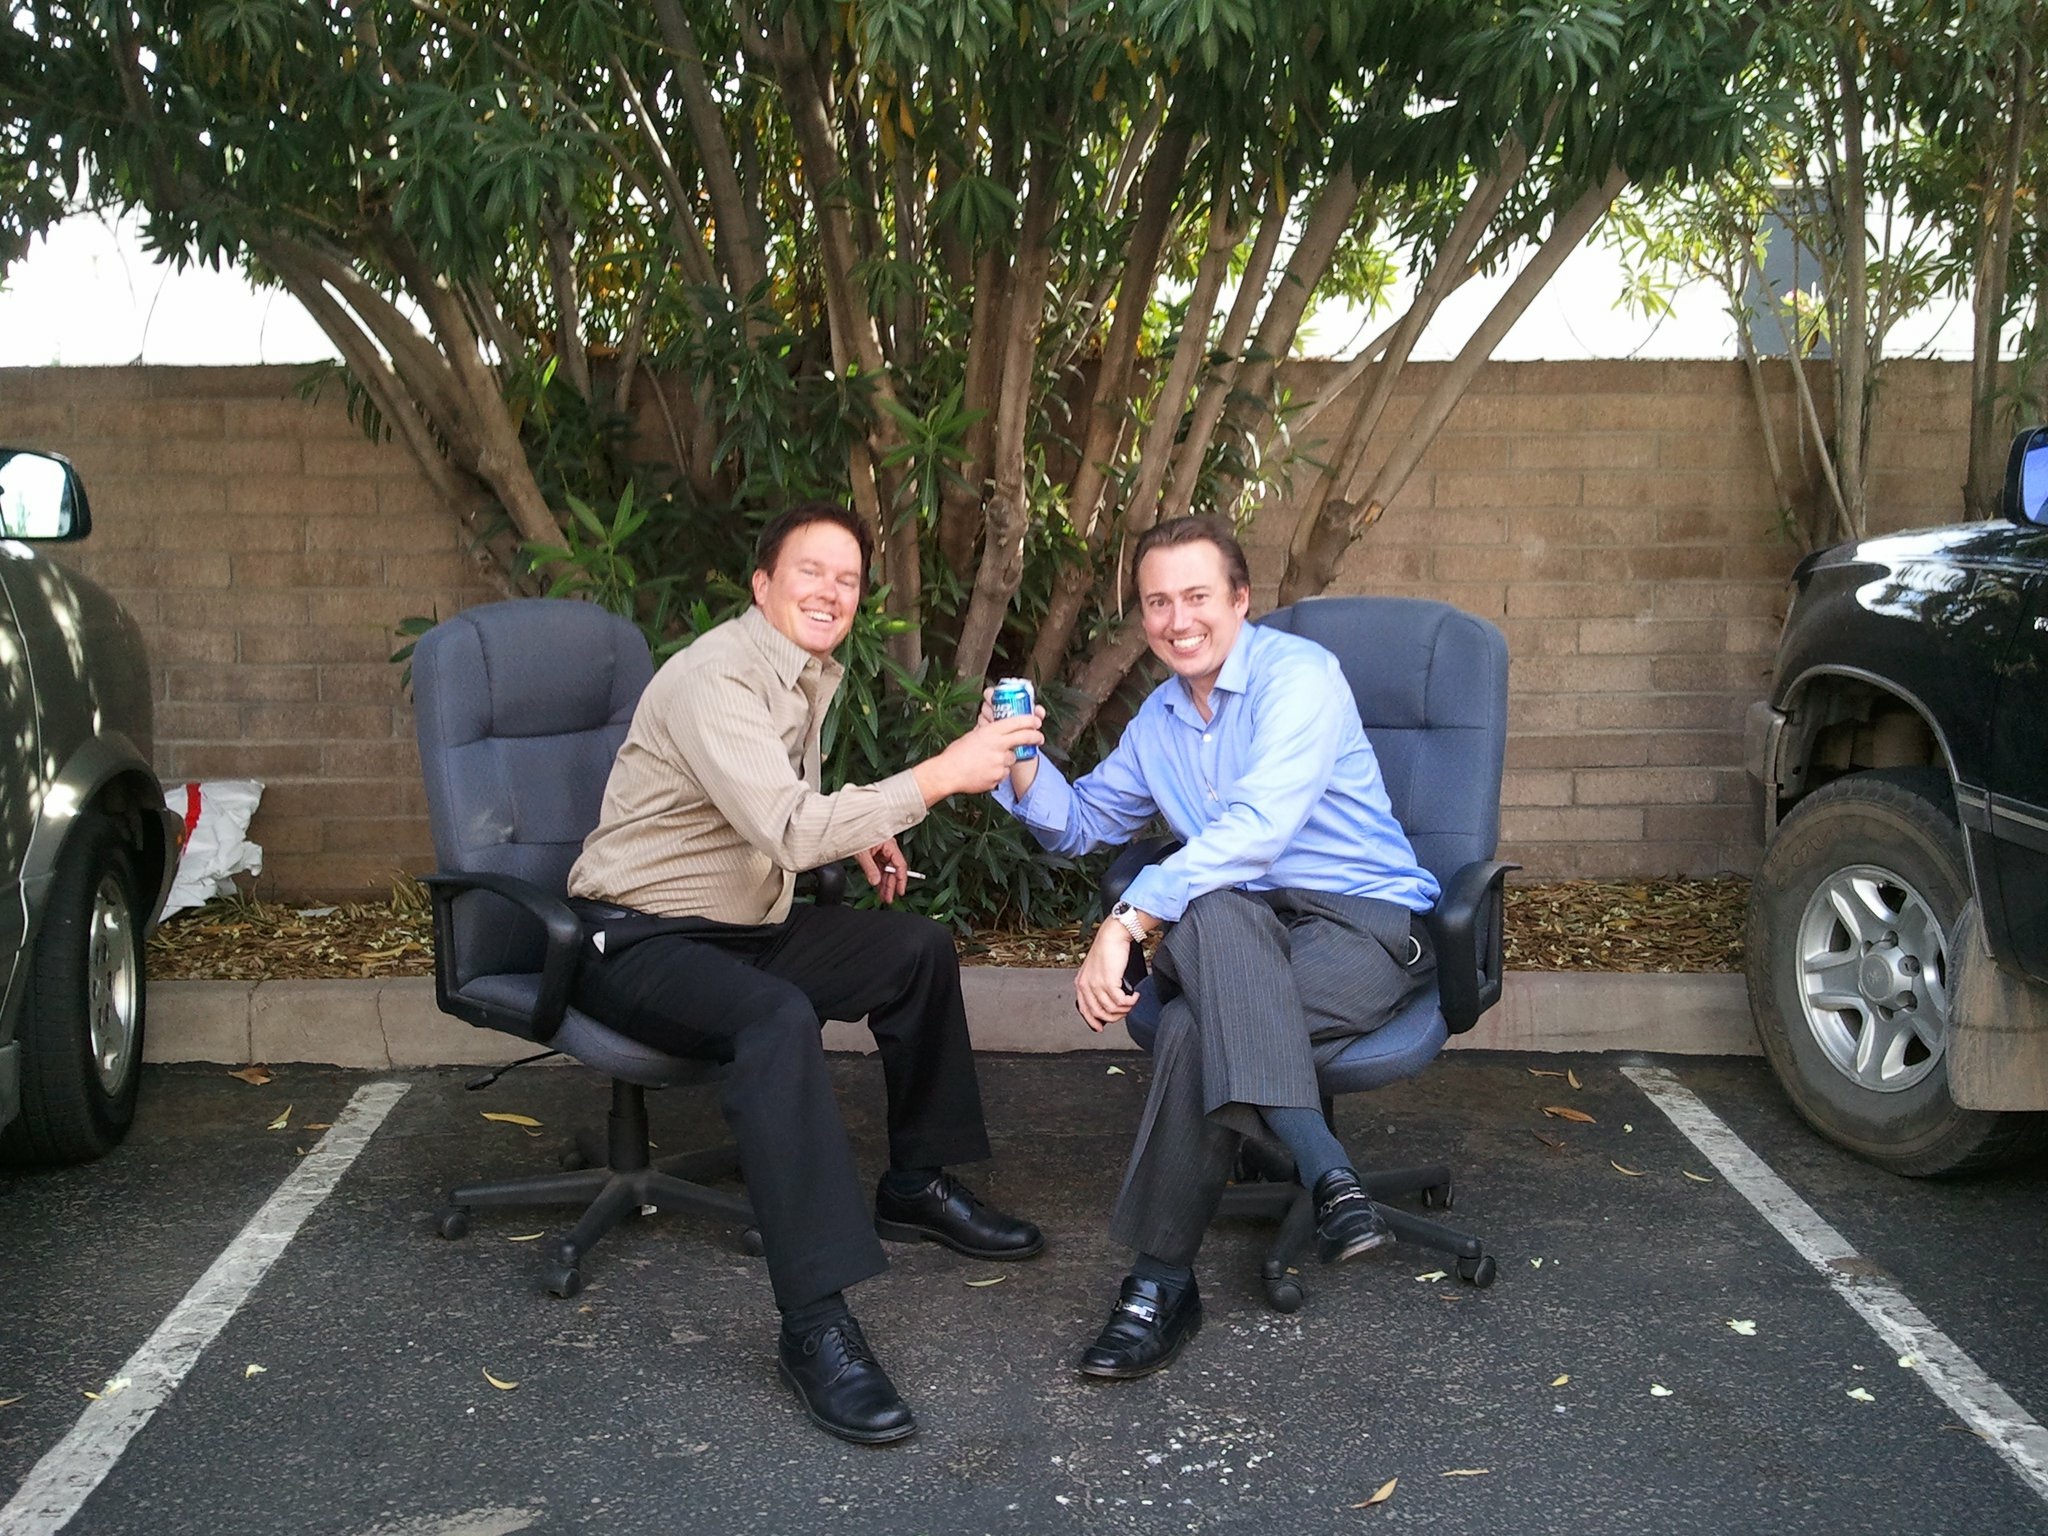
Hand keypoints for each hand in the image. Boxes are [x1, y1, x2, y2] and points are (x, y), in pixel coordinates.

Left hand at [854, 835, 909, 903]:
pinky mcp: (874, 853)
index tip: (900, 891)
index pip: (900, 865)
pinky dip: (878, 877)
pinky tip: (878, 886)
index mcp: (889, 845)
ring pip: (886, 870)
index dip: (901, 880)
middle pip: (893, 870)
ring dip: (884, 883)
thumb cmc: (855, 832)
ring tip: (883, 896)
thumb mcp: (862, 853)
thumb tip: (875, 881)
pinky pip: (879, 868)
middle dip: (891, 885)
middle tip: (888, 898)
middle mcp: (887, 848)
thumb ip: (870, 868)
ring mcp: (881, 851)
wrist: (845, 826)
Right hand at [915, 712, 1043, 801]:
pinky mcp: (999, 776)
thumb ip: (987, 732)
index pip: (1016, 722)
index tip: (1036, 721)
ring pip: (1012, 759)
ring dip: (1005, 760)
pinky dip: (998, 772)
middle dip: (1035, 737)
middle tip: (1040, 738)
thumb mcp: (972, 735)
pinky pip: (1004, 773)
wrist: (948, 773)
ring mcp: (1000, 762)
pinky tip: (984, 771)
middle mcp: (998, 745)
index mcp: (990, 732)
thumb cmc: (956, 754)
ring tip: (988, 762)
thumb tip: (994, 728)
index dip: (1030, 720)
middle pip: (1024, 738)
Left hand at [1074, 920, 1138, 1032]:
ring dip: (1125, 1009)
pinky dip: (1130, 1002)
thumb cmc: (1108, 950)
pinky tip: (1135, 996)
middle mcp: (1086, 985)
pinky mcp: (1109, 982)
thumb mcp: (1097, 970)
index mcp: (1081, 983)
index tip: (1100, 1027)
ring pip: (1111, 1009)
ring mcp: (1096, 985)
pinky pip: (1121, 1002)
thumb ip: (1098, 985)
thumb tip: (1109, 1002)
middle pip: (1099, 1013)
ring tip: (1132, 1002)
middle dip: (1114, 1017)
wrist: (1113, 936)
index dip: (1093, 1021)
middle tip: (1125, 1012)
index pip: (1084, 1009)